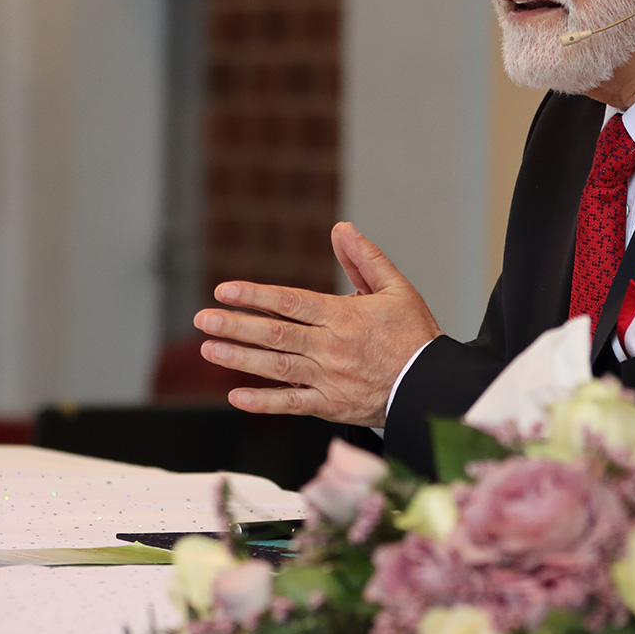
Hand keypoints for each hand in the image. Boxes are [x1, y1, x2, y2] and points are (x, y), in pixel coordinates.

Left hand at [193, 222, 441, 427]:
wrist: (431, 385)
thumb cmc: (415, 336)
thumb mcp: (396, 288)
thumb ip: (365, 258)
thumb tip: (342, 229)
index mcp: (343, 316)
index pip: (290, 302)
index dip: (255, 295)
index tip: (225, 291)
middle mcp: (330, 347)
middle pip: (275, 334)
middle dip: (235, 325)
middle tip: (203, 319)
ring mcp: (328, 378)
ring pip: (277, 367)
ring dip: (240, 358)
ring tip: (209, 349)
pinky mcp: (331, 405)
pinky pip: (292, 404)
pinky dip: (264, 402)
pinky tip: (237, 396)